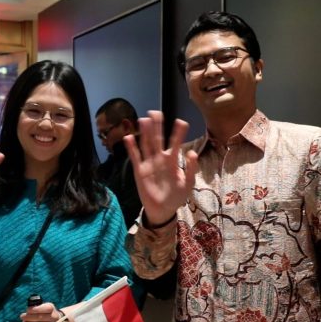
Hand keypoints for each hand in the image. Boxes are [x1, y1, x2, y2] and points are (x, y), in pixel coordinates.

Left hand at [20, 302, 65, 321]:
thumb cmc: (47, 313)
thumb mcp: (44, 307)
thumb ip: (37, 307)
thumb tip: (28, 311)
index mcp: (51, 308)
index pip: (45, 308)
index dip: (36, 309)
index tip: (27, 310)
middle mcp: (54, 316)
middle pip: (41, 317)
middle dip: (30, 317)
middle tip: (22, 317)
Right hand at [123, 111, 197, 225]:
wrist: (162, 210)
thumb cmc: (176, 196)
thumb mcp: (188, 183)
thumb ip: (191, 168)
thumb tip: (192, 152)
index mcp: (172, 161)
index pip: (175, 143)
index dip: (178, 133)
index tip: (181, 121)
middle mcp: (159, 159)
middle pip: (157, 139)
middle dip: (157, 126)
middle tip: (155, 112)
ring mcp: (149, 164)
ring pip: (146, 145)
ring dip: (144, 133)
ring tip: (144, 120)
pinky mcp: (140, 171)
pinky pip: (135, 157)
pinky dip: (132, 148)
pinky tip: (129, 137)